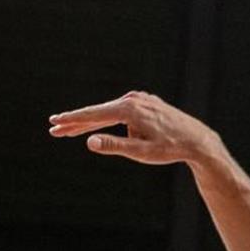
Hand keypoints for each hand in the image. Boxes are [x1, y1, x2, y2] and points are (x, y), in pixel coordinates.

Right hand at [48, 90, 215, 164]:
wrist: (196, 140)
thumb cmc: (170, 148)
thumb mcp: (141, 152)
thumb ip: (114, 146)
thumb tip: (89, 141)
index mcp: (129, 109)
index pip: (93, 115)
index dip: (72, 120)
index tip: (54, 122)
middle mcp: (133, 99)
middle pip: (98, 112)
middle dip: (75, 121)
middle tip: (53, 127)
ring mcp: (140, 99)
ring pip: (110, 113)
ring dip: (93, 123)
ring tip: (71, 131)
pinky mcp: (146, 102)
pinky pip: (122, 112)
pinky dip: (111, 120)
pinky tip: (111, 129)